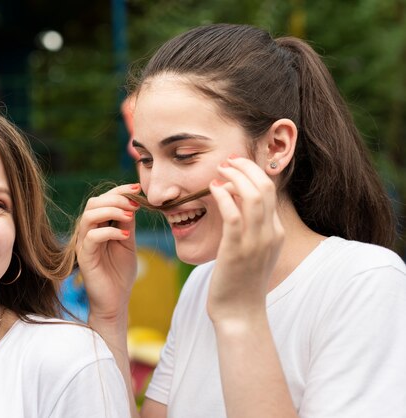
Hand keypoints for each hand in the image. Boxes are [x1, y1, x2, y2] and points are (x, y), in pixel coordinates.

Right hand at [75, 183, 140, 322]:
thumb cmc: (120, 273)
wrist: (115, 302)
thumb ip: (127, 224)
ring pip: (89, 216)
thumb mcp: (128, 243)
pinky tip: (126, 235)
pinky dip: (110, 231)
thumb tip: (133, 202)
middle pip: (93, 203)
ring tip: (130, 216)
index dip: (119, 191)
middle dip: (116, 198)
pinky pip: (92, 236)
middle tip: (135, 204)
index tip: (138, 188)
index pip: (103, 200)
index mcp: (98, 226)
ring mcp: (83, 244)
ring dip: (111, 211)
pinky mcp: (84, 257)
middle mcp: (87, 232)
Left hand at [207, 156, 283, 324]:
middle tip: (227, 161)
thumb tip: (235, 205)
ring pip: (252, 196)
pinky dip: (224, 197)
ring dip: (235, 177)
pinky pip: (232, 215)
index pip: (270, 191)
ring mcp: (255, 242)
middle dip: (245, 167)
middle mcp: (271, 234)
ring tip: (219, 170)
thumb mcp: (253, 251)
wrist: (240, 314)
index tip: (235, 164)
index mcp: (276, 232)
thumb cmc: (240, 282)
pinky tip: (213, 190)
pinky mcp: (236, 250)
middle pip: (265, 187)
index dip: (253, 172)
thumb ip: (251, 229)